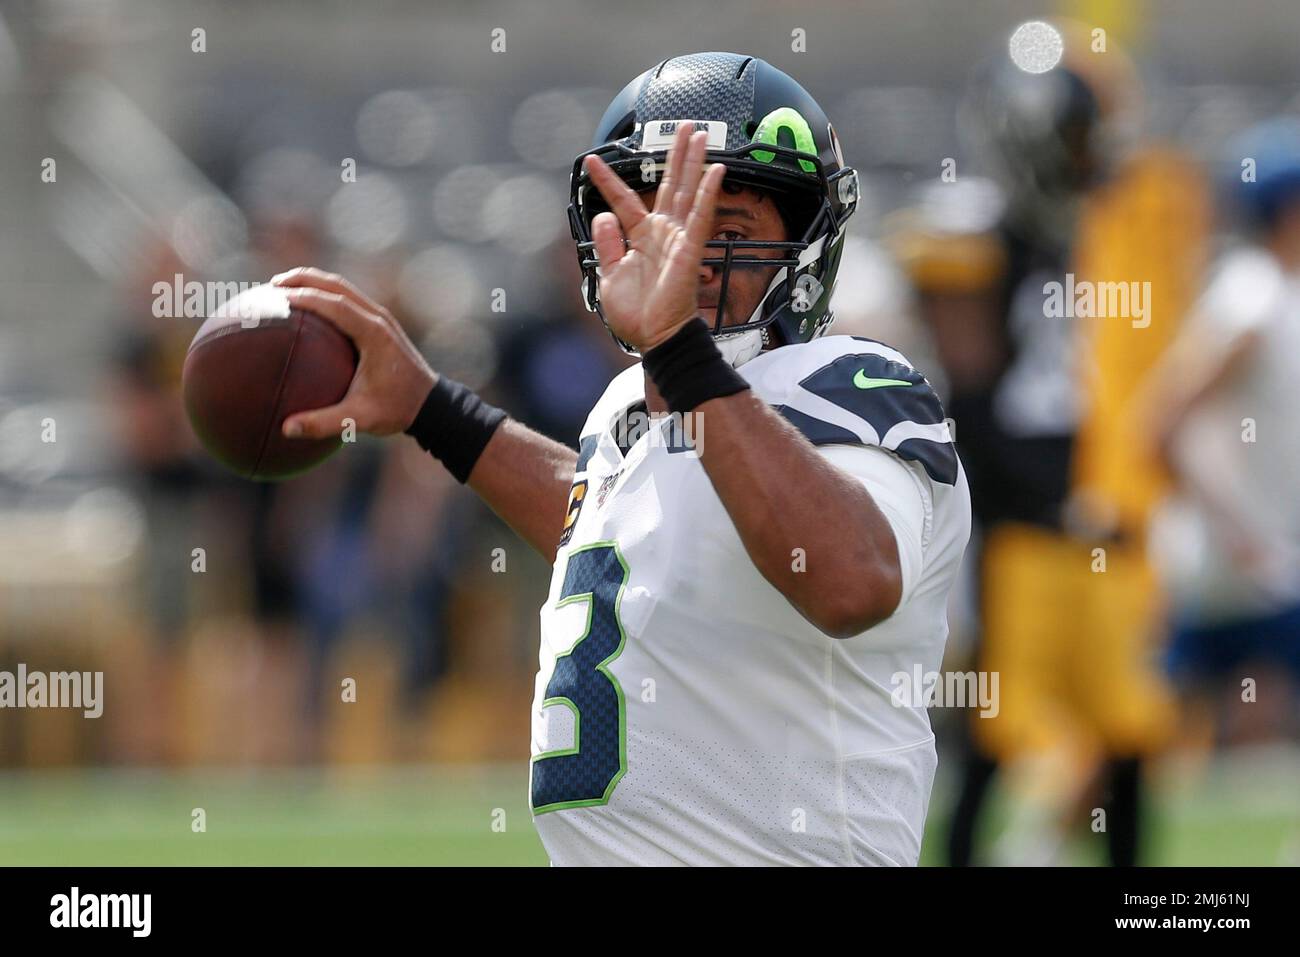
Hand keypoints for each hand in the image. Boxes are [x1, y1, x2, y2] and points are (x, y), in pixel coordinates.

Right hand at [269, 267, 435, 438]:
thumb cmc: (398, 410)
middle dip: (304, 279)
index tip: (278, 297)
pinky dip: (325, 297)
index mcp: (374, 334)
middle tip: (272, 285)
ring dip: (314, 283)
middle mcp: (378, 318)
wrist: (431, 404)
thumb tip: (287, 429)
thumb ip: (324, 423)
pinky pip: (348, 301)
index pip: (336, 305)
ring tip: (282, 288)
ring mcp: (381, 318)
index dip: (307, 296)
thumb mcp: (361, 419)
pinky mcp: (380, 324)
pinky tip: (305, 310)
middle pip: (337, 286)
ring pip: (343, 289)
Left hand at [584, 124, 725, 351]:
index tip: (591, 161)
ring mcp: (678, 240)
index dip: (608, 181)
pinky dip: (707, 194)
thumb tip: (601, 216)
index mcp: (640, 239)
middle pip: (669, 185)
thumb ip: (606, 245)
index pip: (624, 201)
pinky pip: (700, 217)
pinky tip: (715, 170)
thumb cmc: (636, 314)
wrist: (654, 338)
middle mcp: (661, 234)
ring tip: (699, 134)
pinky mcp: (690, 250)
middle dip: (675, 155)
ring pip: (687, 192)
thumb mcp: (609, 276)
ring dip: (693, 163)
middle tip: (683, 126)